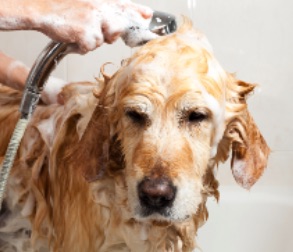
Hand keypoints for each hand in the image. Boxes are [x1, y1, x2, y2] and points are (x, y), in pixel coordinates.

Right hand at [31, 0, 155, 52]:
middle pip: (118, 28)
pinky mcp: (86, 32)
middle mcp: (99, 8)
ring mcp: (93, 20)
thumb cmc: (63, 11)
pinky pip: (90, 47)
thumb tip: (120, 25)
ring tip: (79, 31)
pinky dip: (81, 47)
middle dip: (109, 34)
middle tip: (94, 30)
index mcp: (100, 2)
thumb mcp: (86, 7)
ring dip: (92, 40)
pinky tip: (72, 37)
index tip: (148, 15)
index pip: (124, 6)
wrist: (42, 11)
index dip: (137, 11)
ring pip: (103, 40)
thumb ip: (104, 14)